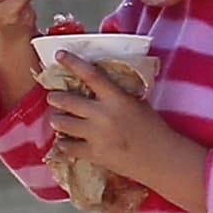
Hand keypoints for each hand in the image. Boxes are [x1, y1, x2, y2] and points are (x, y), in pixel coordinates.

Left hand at [47, 51, 208, 212]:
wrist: (159, 157)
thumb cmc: (152, 127)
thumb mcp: (137, 102)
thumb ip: (118, 93)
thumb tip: (101, 83)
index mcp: (116, 98)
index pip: (91, 75)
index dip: (73, 63)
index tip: (59, 54)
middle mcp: (103, 114)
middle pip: (68, 101)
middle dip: (55, 97)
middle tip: (52, 96)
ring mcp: (96, 135)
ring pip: (63, 123)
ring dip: (57, 119)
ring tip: (58, 119)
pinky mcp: (94, 154)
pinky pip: (68, 147)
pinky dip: (63, 143)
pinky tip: (64, 141)